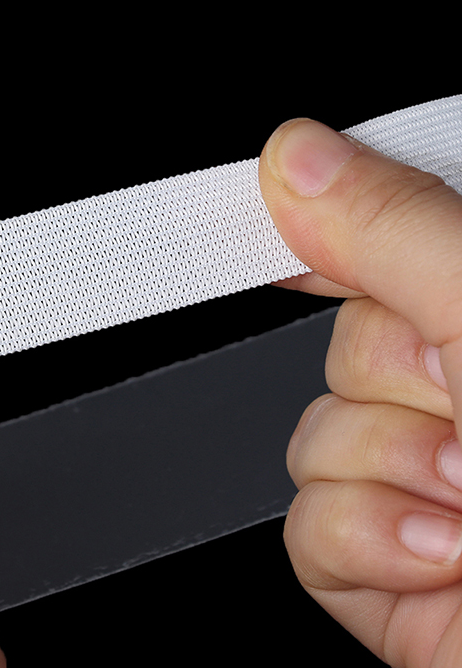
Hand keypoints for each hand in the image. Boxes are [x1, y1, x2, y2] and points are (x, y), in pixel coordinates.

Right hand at [259, 119, 461, 666]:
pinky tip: (442, 558)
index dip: (330, 227)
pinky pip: (304, 524)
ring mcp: (427, 487)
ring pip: (314, 436)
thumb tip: (298, 159)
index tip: (283, 206)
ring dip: (382, 473)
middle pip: (342, 347)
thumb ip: (402, 233)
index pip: (391, 245)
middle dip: (395, 381)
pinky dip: (360, 541)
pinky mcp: (392, 565)